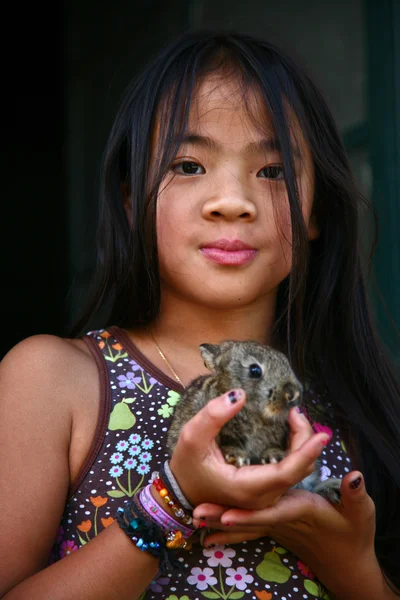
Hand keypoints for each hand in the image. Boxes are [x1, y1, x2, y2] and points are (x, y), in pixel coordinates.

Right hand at [169, 388, 329, 509]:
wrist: (180, 493)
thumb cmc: (186, 466)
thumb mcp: (192, 437)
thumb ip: (213, 416)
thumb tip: (240, 394)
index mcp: (247, 488)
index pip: (287, 472)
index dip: (306, 452)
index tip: (322, 434)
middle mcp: (261, 497)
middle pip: (298, 471)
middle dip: (306, 440)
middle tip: (296, 412)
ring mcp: (264, 497)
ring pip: (297, 473)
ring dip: (302, 446)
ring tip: (295, 418)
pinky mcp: (264, 492)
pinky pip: (289, 473)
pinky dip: (296, 453)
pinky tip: (290, 433)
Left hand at [193, 472, 380, 598]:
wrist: (347, 562)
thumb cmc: (354, 536)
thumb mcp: (361, 515)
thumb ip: (357, 497)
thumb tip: (355, 476)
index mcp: (298, 513)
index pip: (270, 515)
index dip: (247, 516)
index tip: (225, 517)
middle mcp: (282, 521)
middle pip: (248, 520)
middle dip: (221, 518)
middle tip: (197, 514)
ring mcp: (276, 526)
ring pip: (244, 526)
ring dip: (219, 524)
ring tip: (195, 521)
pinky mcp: (274, 526)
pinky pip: (248, 529)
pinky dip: (228, 532)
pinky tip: (209, 537)